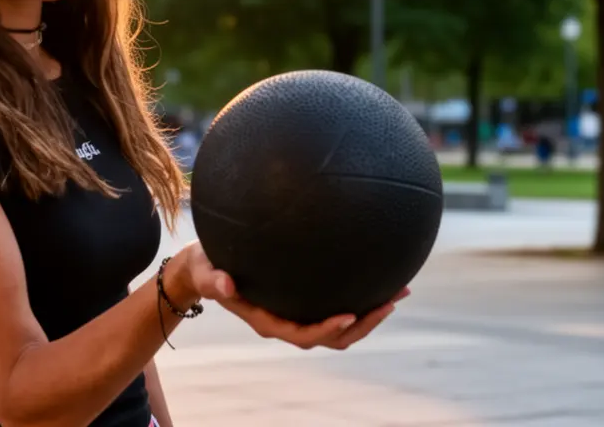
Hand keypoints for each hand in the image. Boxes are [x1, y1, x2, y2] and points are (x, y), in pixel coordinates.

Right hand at [175, 241, 408, 350]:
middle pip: (333, 337)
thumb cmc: (206, 268)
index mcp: (267, 321)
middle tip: (390, 300)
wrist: (205, 267)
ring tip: (398, 290)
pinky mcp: (303, 299)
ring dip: (370, 314)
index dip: (328, 329)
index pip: (303, 334)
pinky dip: (359, 296)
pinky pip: (335, 305)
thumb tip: (225, 283)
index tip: (350, 314)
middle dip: (364, 323)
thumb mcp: (205, 272)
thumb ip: (213, 280)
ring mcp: (297, 312)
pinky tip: (376, 277)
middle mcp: (287, 322)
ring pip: (341, 326)